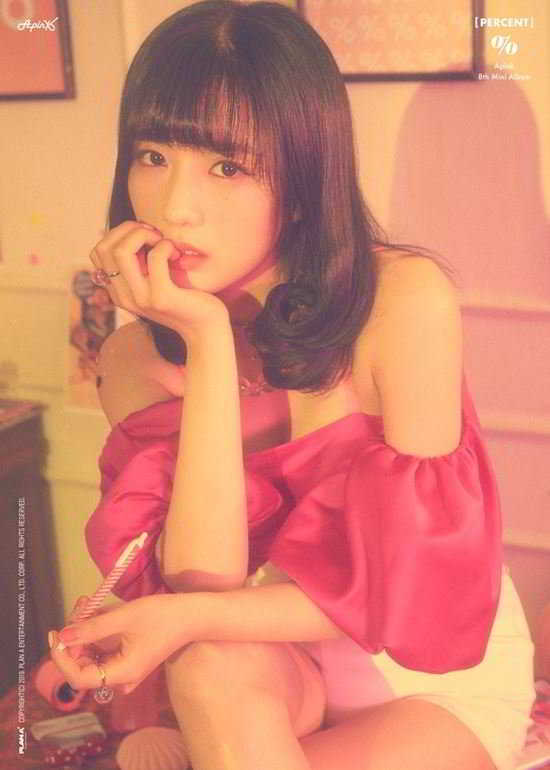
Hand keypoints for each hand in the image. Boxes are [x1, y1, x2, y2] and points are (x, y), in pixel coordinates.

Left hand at [49, 594, 188, 694]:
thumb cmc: (163, 616)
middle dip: (76, 636)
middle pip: (84, 664)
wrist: (194, 616)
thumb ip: (92, 628)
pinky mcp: (130, 658)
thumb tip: (63, 637)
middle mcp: (122, 677)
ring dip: (86, 629)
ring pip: (93, 654)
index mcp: (122, 673)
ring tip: (86, 603)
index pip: (78, 677)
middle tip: (78, 607)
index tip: (56, 634)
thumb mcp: (124, 618)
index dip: (63, 658)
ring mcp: (126, 668)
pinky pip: (105, 650)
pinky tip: (97, 610)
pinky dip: (98, 631)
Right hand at [89, 220, 227, 337]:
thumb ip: (139, 266)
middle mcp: (124, 297)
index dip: (119, 234)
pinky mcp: (161, 297)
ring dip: (144, 235)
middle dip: (129, 230)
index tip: (145, 235)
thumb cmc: (184, 300)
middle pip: (105, 247)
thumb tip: (134, 232)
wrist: (205, 331)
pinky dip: (166, 246)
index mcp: (118, 292)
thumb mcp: (154, 282)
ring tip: (164, 243)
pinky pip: (155, 257)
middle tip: (155, 235)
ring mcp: (141, 298)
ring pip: (122, 251)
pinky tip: (177, 254)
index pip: (98, 252)